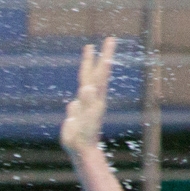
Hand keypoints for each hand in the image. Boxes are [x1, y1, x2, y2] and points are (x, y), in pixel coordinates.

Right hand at [60, 37, 116, 155]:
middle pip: (97, 73)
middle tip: (109, 39)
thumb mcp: (85, 120)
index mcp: (95, 97)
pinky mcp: (80, 110)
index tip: (109, 42)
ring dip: (89, 65)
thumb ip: (86, 103)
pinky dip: (83, 86)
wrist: (83, 150)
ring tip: (90, 52)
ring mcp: (86, 103)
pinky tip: (85, 86)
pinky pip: (81, 96)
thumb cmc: (84, 137)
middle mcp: (93, 97)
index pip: (101, 73)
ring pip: (88, 80)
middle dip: (101, 56)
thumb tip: (87, 87)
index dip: (104, 57)